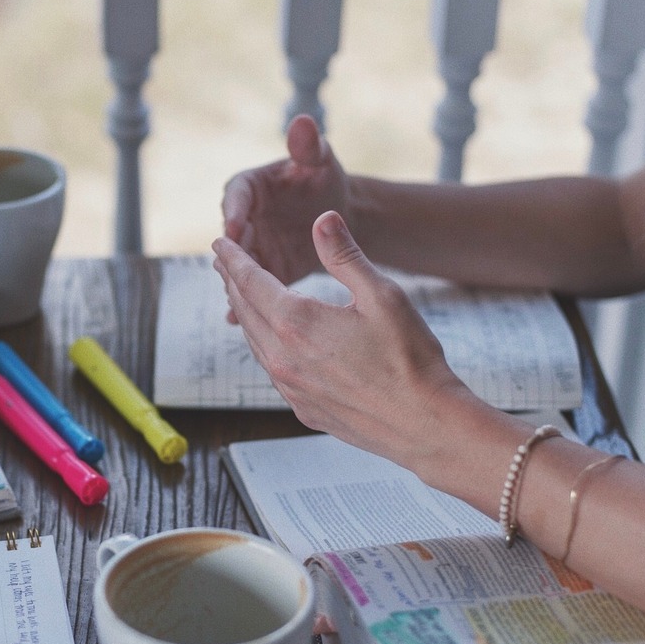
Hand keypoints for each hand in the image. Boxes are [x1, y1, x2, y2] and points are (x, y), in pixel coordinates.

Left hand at [212, 210, 474, 470]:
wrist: (423, 423)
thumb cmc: (409, 359)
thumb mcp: (381, 295)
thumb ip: (345, 256)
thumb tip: (322, 220)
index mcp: (296, 323)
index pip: (250, 281)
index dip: (234, 258)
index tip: (221, 242)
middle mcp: (283, 358)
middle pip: (245, 311)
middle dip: (233, 282)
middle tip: (223, 263)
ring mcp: (290, 387)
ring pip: (255, 342)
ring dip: (245, 315)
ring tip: (242, 296)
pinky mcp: (302, 408)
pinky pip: (271, 369)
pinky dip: (264, 345)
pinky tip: (271, 340)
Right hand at [220, 114, 349, 286]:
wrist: (338, 213)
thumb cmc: (325, 179)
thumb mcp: (320, 160)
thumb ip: (308, 145)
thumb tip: (302, 121)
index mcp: (249, 187)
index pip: (235, 197)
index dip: (233, 212)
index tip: (233, 227)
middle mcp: (240, 218)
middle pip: (230, 237)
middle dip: (231, 254)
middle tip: (230, 270)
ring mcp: (249, 247)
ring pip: (236, 265)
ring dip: (234, 282)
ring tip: (234, 299)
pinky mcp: (261, 271)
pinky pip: (249, 286)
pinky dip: (243, 303)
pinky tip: (238, 321)